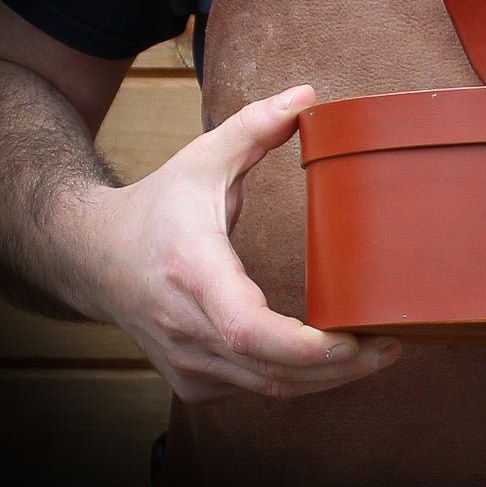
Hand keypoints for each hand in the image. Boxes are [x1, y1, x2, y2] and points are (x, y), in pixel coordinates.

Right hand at [83, 85, 399, 402]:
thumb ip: (254, 126)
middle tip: (392, 344)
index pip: (246, 327)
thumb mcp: (202, 158)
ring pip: (270, 389)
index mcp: (193, 271)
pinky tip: (333, 362)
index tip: (352, 340)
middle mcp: (187, 326)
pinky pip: (257, 389)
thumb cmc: (156, 208)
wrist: (92, 257)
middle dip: (339, 367)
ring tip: (378, 353)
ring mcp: (187, 361)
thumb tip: (308, 96)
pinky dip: (298, 380)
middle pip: (272, 370)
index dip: (302, 344)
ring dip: (328, 380)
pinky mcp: (194, 380)